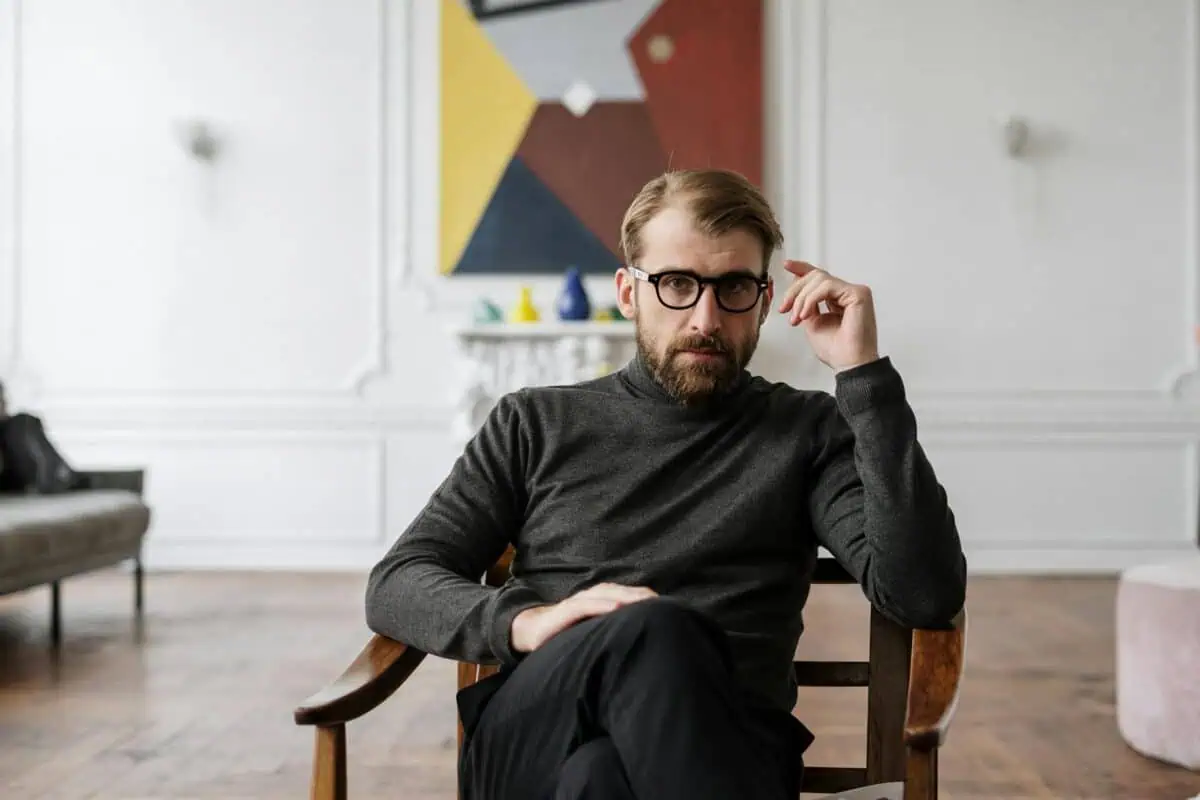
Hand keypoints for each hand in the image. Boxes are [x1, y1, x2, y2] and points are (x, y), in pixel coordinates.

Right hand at [510, 583, 657, 653]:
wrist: (530, 631)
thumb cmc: (566, 632)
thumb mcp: (592, 631)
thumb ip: (611, 630)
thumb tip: (639, 641)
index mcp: (599, 600)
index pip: (627, 595)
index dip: (646, 598)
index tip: (668, 607)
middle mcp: (590, 597)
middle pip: (621, 591)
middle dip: (642, 596)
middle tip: (663, 604)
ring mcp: (577, 603)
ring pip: (605, 594)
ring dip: (626, 596)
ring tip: (646, 602)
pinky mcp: (563, 612)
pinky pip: (585, 606)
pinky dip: (601, 605)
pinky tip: (617, 608)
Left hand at [777, 260, 879, 371]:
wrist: (848, 364)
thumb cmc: (836, 349)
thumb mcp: (812, 322)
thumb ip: (806, 303)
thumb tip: (796, 285)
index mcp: (838, 299)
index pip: (820, 277)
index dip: (802, 269)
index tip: (787, 265)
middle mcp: (847, 293)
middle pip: (816, 276)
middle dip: (795, 290)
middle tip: (784, 308)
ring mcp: (854, 292)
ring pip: (819, 279)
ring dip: (802, 298)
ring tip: (797, 317)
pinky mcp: (858, 294)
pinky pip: (827, 286)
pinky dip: (811, 299)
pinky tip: (806, 314)